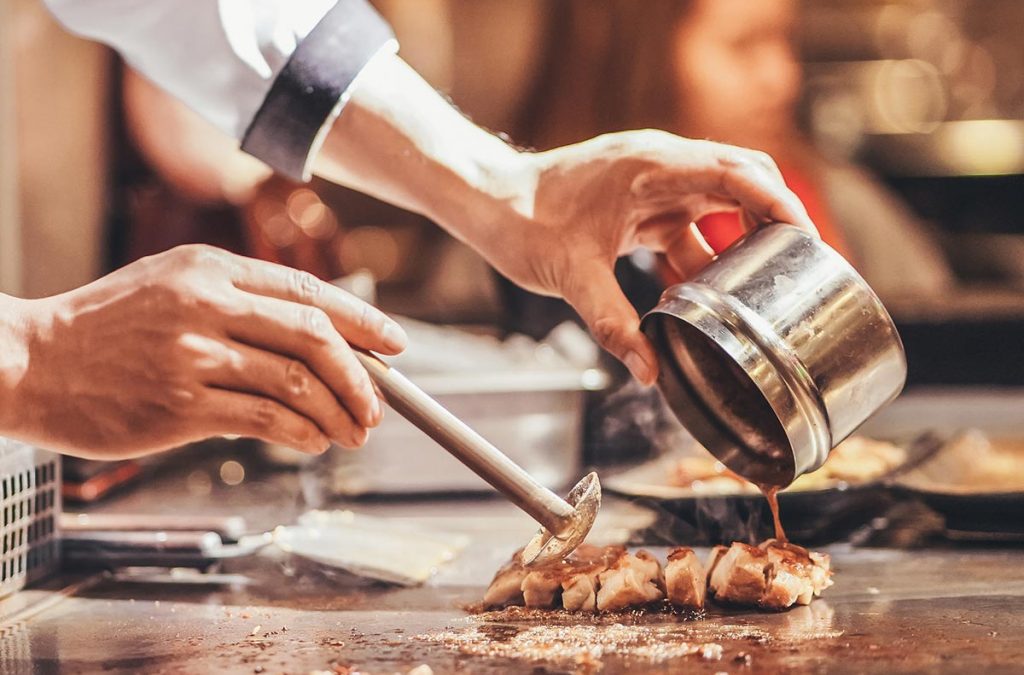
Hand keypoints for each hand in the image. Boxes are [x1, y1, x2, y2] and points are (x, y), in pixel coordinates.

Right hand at [0, 245, 405, 458]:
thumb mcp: (172, 285)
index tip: (396, 345)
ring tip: (354, 431)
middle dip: (361, 374)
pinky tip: (314, 443)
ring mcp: (191, 354)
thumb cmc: (107, 327)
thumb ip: (241, 302)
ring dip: (339, 412)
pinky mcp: (178, 405)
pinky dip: (302, 433)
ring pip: (296, 381)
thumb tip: (323, 339)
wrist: (27, 361)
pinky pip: (265, 418)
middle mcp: (205, 303)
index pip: (307, 289)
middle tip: (380, 405)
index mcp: (210, 266)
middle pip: (314, 333)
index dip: (362, 319)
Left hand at [484, 131, 815, 383]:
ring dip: (738, 240)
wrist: (487, 201)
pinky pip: (686, 225)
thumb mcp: (570, 277)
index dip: (780, 201)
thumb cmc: (522, 223)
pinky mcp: (639, 203)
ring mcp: (650, 183)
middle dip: (772, 219)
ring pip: (715, 205)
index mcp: (651, 167)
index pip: (737, 171)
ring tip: (761, 286)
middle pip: (739, 180)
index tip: (807, 239)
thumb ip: (613, 324)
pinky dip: (701, 255)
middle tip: (798, 264)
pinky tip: (705, 293)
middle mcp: (659, 166)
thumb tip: (649, 371)